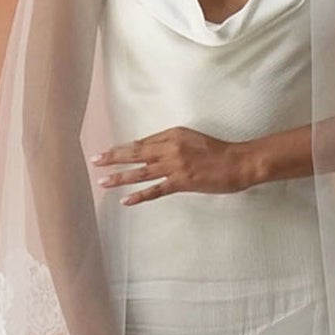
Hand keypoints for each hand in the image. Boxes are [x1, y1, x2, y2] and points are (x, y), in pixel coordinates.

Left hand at [93, 127, 254, 202]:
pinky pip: (156, 190)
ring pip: (142, 172)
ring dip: (121, 177)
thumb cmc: (219, 151)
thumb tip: (152, 153)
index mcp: (173, 134)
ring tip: (103, 181)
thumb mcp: (193, 139)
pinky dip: (140, 196)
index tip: (108, 152)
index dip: (123, 148)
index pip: (143, 142)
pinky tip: (126, 200)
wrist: (239, 162)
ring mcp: (175, 166)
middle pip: (136, 153)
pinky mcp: (182, 182)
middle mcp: (171, 148)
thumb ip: (172, 144)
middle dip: (113, 158)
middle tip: (95, 161)